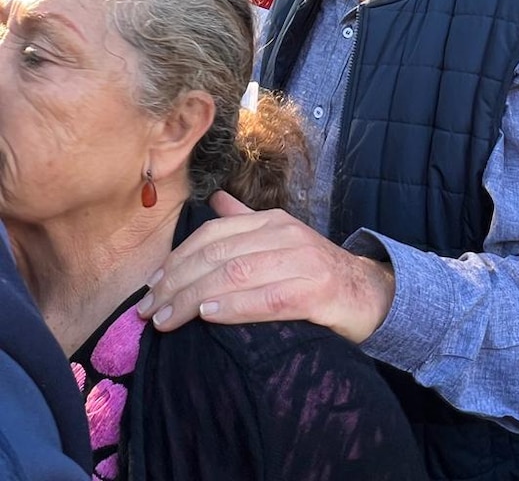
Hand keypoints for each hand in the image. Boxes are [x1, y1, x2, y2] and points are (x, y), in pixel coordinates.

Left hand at [137, 191, 394, 343]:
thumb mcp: (281, 240)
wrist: (368, 293)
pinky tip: (208, 317)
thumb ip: (247, 222)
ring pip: (235, 275)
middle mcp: (284, 235)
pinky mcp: (315, 291)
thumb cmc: (316, 271)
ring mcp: (301, 261)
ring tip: (166, 319)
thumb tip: (215, 202)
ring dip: (193, 298)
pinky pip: (265, 298)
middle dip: (176, 282)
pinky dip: (232, 307)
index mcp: (271, 221)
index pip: (213, 234)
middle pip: (217, 255)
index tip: (151, 286)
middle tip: (148, 309)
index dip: (178, 258)